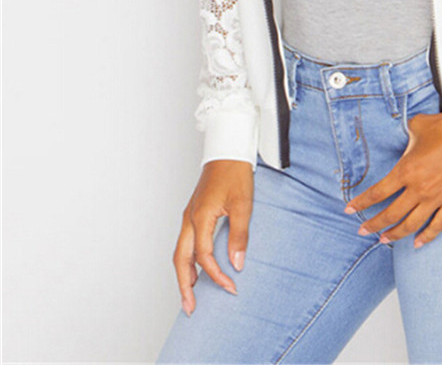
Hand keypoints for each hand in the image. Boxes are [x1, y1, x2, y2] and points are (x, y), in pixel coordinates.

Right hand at [172, 160, 253, 315]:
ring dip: (183, 275)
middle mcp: (189, 219)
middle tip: (190, 309)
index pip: (204, 257)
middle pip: (180, 260)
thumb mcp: (243, 204)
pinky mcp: (193, 213)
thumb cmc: (235, 173)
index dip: (216, 276)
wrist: (228, 151)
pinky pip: (184, 243)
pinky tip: (195, 269)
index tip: (231, 287)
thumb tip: (237, 263)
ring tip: (190, 295)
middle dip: (184, 286)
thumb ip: (239, 234)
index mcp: (200, 217)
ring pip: (180, 252)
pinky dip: (187, 260)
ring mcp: (188, 215)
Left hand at [344, 112, 441, 247]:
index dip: (361, 203)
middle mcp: (419, 189)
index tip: (350, 210)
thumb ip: (408, 134)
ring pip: (411, 225)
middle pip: (391, 214)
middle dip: (374, 224)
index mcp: (406, 170)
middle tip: (362, 231)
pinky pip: (438, 225)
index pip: (378, 192)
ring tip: (384, 240)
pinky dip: (427, 237)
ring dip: (395, 234)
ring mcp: (437, 198)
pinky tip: (418, 243)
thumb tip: (407, 135)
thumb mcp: (419, 125)